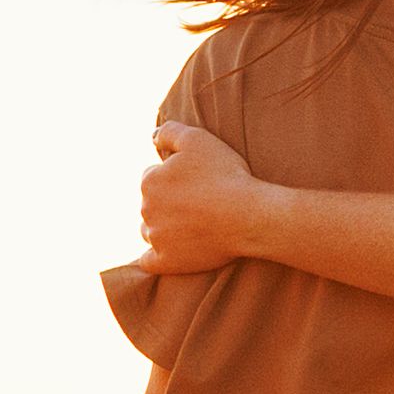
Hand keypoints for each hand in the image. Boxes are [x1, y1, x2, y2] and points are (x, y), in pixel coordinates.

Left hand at [135, 120, 268, 274]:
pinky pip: (149, 262)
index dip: (173, 176)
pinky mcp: (167, 261)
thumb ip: (169, 132)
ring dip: (162, 227)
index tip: (195, 180)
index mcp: (149, 181)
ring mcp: (156, 238)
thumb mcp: (197, 138)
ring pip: (149, 230)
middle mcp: (146, 210)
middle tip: (197, 202)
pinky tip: (167, 253)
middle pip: (151, 203)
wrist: (247, 215)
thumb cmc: (225, 174)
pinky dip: (155, 257)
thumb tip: (151, 138)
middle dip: (167, 201)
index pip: (153, 176)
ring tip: (190, 225)